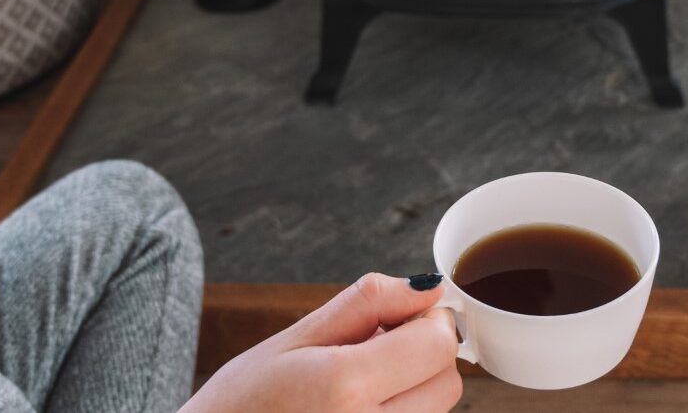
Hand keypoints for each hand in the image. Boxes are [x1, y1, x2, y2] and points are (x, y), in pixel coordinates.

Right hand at [181, 273, 461, 411]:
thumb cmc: (239, 406)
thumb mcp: (293, 340)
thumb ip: (367, 304)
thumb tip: (427, 285)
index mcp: (344, 387)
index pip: (437, 343)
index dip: (428, 320)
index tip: (401, 316)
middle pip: (448, 382)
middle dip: (423, 356)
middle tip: (375, 351)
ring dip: (414, 391)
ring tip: (357, 389)